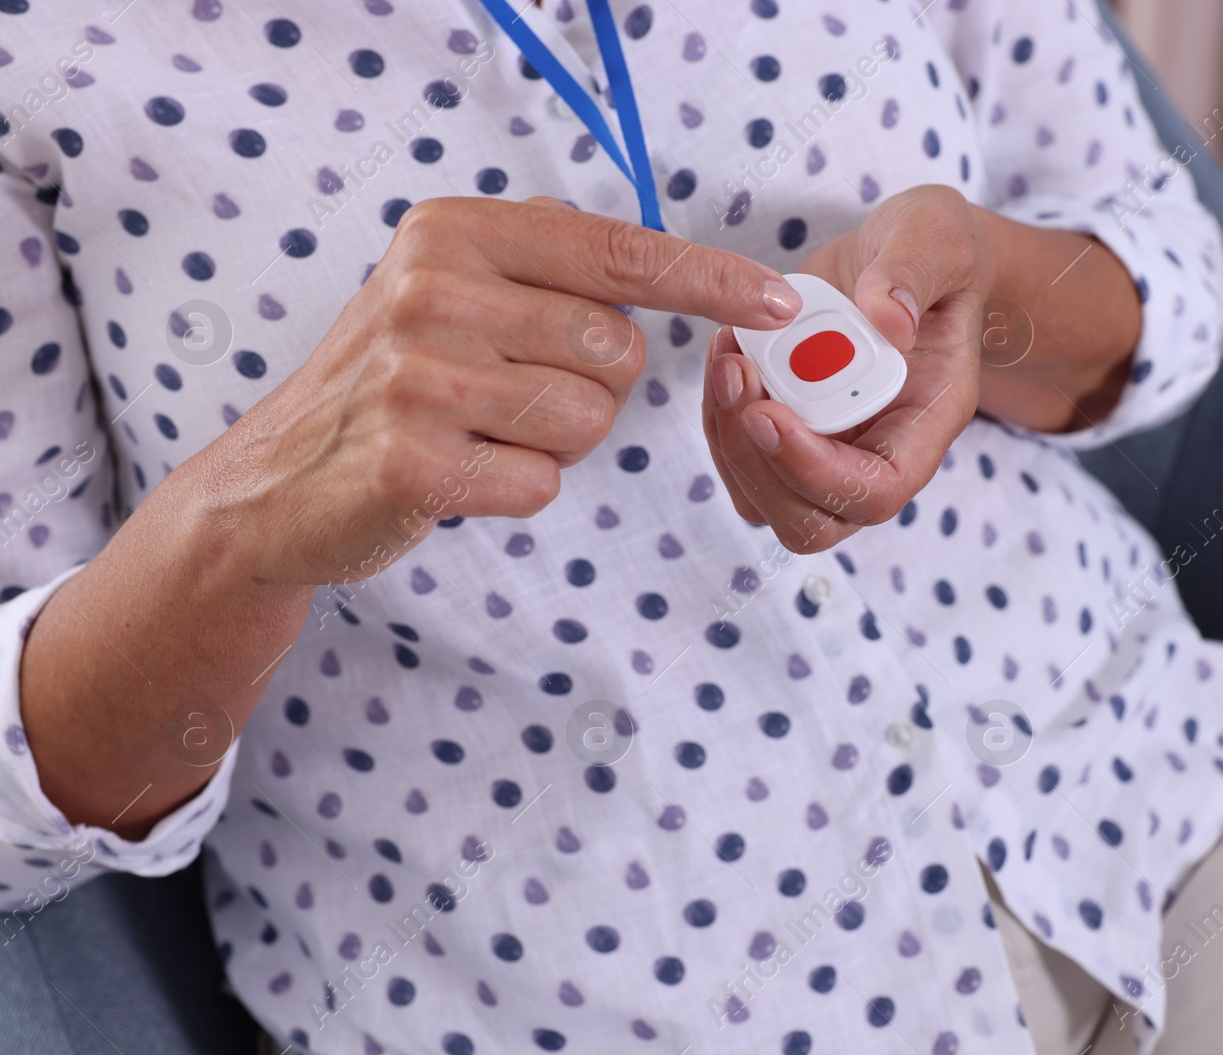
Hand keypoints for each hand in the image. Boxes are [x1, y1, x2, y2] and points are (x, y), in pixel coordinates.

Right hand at [203, 196, 802, 587]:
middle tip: (512, 392)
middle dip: (592, 385)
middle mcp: (432, 290)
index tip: (776, 301)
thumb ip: (547, 264)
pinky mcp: (411, 460)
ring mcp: (417, 376)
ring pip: (587, 420)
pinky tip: (460, 473)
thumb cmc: (397, 379)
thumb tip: (668, 262)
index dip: (708, 278)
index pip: (617, 251)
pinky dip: (517, 487)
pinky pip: (541, 481)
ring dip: (556, 442)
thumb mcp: (451, 287)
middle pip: (614, 349)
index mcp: (455, 233)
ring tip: (482, 431)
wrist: (281, 478)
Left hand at [700, 184, 1139, 553]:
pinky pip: (739, 457)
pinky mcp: (789, 432)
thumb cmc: (932, 255)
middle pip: (810, 519)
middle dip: (757, 459)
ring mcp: (830, 451)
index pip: (877, 492)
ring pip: (763, 499)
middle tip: (736, 373)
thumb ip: (915, 270)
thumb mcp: (937, 236)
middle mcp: (878, 454)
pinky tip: (727, 348)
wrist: (907, 261)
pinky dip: (719, 411)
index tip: (770, 412)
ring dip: (728, 435)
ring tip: (728, 351)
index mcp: (928, 421)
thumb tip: (887, 319)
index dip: (817, 471)